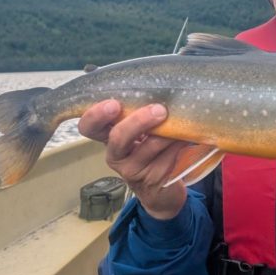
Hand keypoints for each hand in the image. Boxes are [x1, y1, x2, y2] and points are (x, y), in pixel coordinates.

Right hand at [78, 100, 188, 219]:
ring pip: (150, 146)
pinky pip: (168, 156)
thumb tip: (159, 87)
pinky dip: (179, 143)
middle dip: (138, 121)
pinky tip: (187, 136)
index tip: (114, 104)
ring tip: (181, 121)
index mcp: (108, 136)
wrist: (162, 187)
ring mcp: (132, 170)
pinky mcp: (152, 180)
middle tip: (159, 110)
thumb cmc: (150, 147)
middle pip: (118, 137)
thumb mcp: (141, 129)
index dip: (95, 115)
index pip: (89, 126)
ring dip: (168, 132)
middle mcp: (115, 154)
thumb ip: (140, 111)